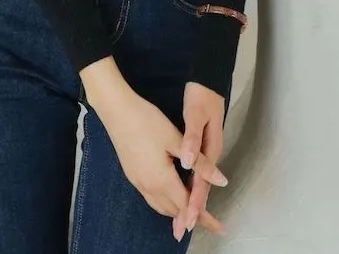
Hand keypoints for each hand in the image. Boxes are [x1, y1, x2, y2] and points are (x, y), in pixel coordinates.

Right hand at [80, 58, 228, 238]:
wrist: (116, 111)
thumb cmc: (148, 122)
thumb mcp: (177, 140)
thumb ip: (199, 164)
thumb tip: (222, 181)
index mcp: (162, 180)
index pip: (187, 207)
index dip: (205, 218)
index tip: (219, 227)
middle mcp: (148, 187)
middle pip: (174, 211)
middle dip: (192, 216)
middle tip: (209, 216)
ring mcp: (137, 182)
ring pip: (161, 206)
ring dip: (177, 211)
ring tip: (192, 208)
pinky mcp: (131, 175)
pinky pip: (152, 198)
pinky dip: (165, 202)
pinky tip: (171, 192)